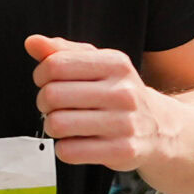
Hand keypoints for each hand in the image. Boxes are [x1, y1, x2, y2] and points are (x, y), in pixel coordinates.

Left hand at [27, 36, 159, 168]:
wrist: (161, 127)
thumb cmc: (119, 93)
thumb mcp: (98, 64)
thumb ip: (63, 51)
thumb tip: (32, 43)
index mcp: (116, 64)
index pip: (55, 65)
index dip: (41, 74)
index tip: (46, 81)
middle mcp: (123, 92)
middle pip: (53, 95)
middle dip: (43, 102)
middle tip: (52, 106)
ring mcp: (125, 123)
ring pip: (58, 124)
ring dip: (52, 126)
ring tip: (63, 124)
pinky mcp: (123, 151)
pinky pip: (70, 151)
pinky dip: (64, 148)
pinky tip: (76, 142)